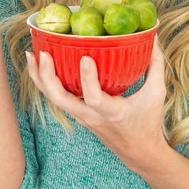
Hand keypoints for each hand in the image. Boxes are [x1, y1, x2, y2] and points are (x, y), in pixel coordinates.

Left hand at [25, 35, 167, 163]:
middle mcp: (91, 116)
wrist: (139, 153)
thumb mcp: (157, 93)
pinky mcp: (78, 114)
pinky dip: (46, 82)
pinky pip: (57, 98)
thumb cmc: (148, 121)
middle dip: (47, 77)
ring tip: (31, 55)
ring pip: (53, 100)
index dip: (87, 79)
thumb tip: (151, 36)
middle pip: (60, 100)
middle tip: (41, 54)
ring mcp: (81, 117)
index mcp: (112, 113)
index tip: (85, 57)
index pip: (94, 98)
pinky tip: (40, 65)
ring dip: (39, 78)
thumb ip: (154, 64)